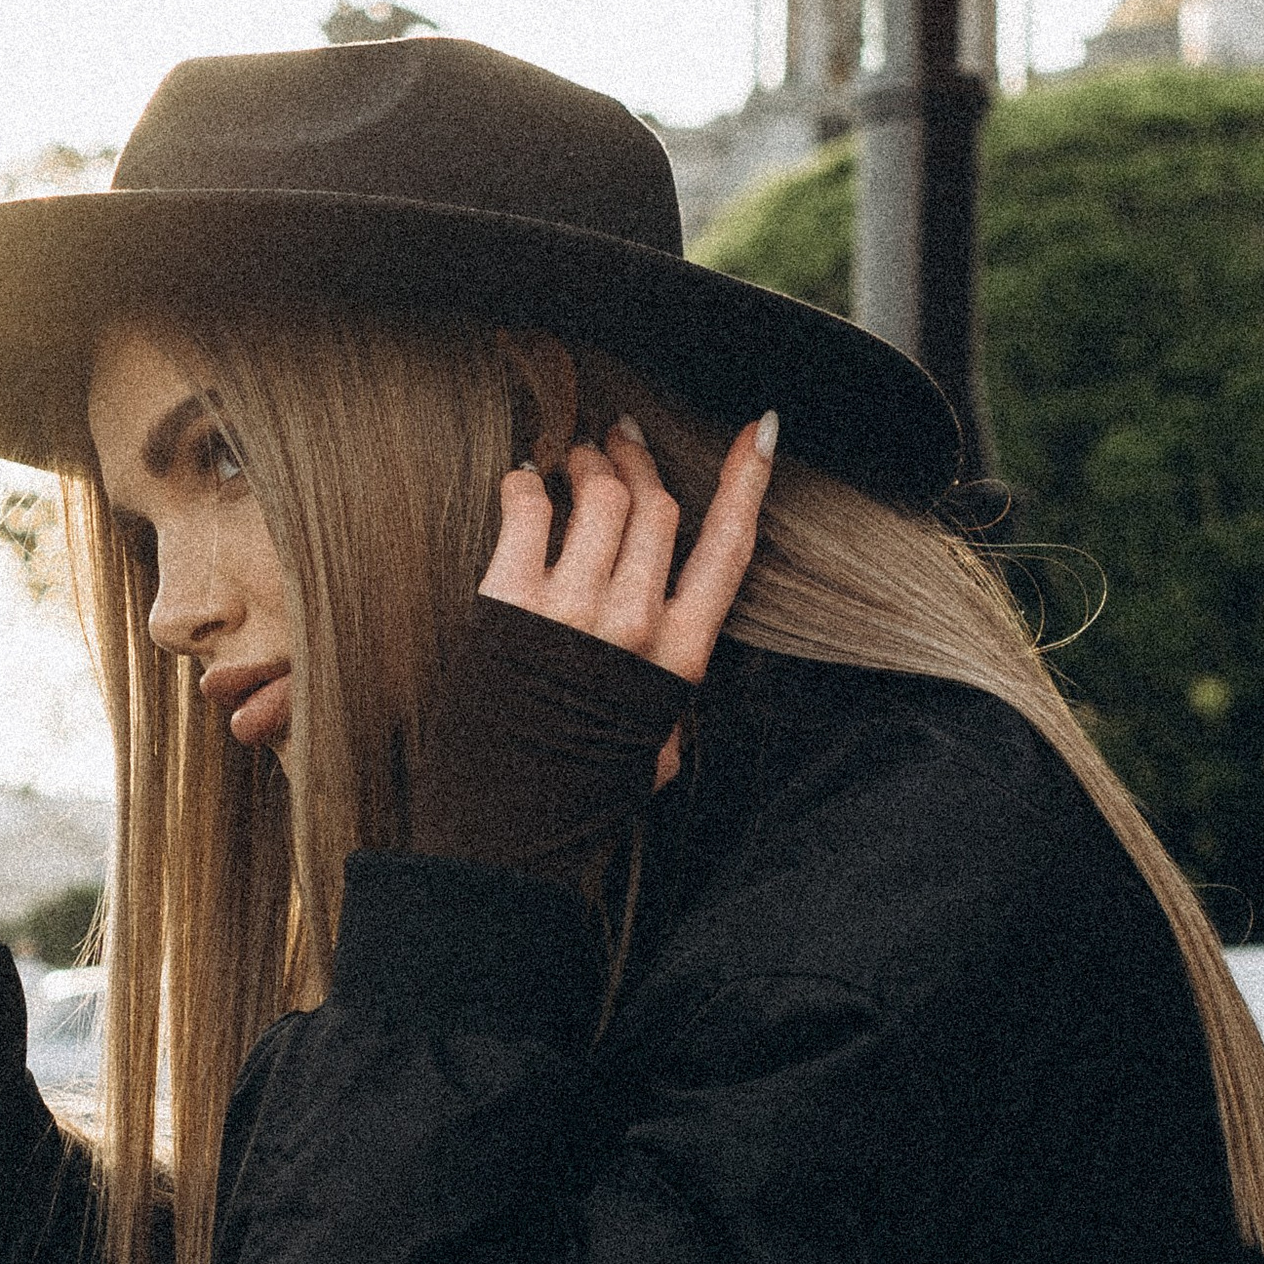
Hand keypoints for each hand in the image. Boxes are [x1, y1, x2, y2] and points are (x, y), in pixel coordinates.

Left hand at [481, 414, 774, 776]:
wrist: (507, 831)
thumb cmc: (584, 790)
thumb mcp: (655, 744)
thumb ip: (666, 690)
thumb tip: (665, 658)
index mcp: (682, 655)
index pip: (730, 547)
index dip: (747, 480)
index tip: (757, 432)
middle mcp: (637, 624)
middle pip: (657, 506)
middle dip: (639, 458)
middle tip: (619, 440)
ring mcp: (575, 610)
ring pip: (601, 497)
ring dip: (587, 463)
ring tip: (573, 459)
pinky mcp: (510, 603)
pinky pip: (529, 511)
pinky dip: (526, 484)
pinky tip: (523, 483)